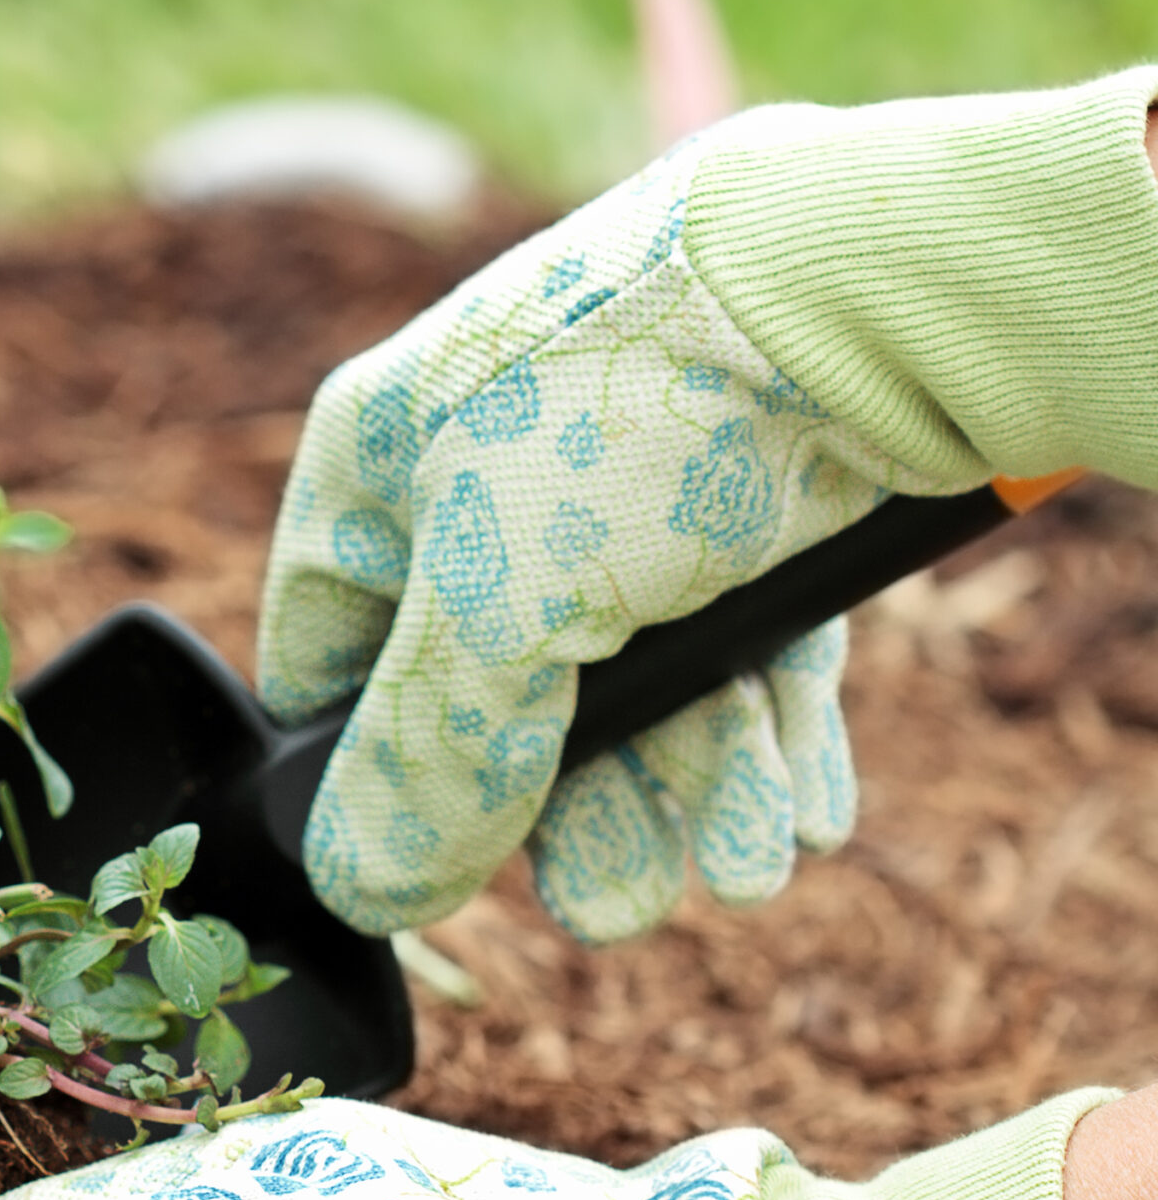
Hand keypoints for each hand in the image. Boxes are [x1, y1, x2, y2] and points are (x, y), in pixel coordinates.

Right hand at [263, 124, 877, 942]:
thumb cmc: (625, 417)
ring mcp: (628, 488)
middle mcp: (491, 479)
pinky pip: (739, 647)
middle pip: (505, 697)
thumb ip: (425, 760)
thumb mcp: (492, 613)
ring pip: (636, 683)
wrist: (868, 289)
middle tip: (624, 910)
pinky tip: (796, 813)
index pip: (330, 660)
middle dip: (574, 816)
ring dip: (687, 792)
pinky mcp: (756, 502)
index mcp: (378, 471)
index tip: (438, 868)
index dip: (371, 777)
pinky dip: (762, 736)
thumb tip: (362, 887)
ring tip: (742, 870)